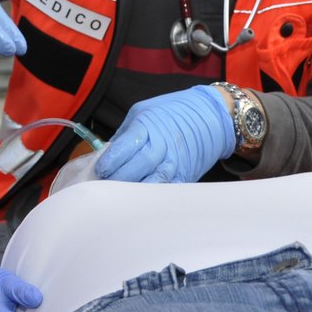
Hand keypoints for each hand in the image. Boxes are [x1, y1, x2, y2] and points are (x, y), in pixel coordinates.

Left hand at [95, 84, 236, 183]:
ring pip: (152, 181)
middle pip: (137, 167)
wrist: (211, 114)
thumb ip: (125, 133)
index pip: (124, 147)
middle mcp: (162, 145)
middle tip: (105, 185)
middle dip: (119, 178)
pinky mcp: (185, 174)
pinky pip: (167, 189)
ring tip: (120, 195)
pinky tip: (141, 200)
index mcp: (147, 126)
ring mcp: (175, 161)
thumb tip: (106, 154)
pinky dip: (153, 196)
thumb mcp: (142, 111)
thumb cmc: (172, 111)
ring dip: (134, 191)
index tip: (100, 170)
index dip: (110, 162)